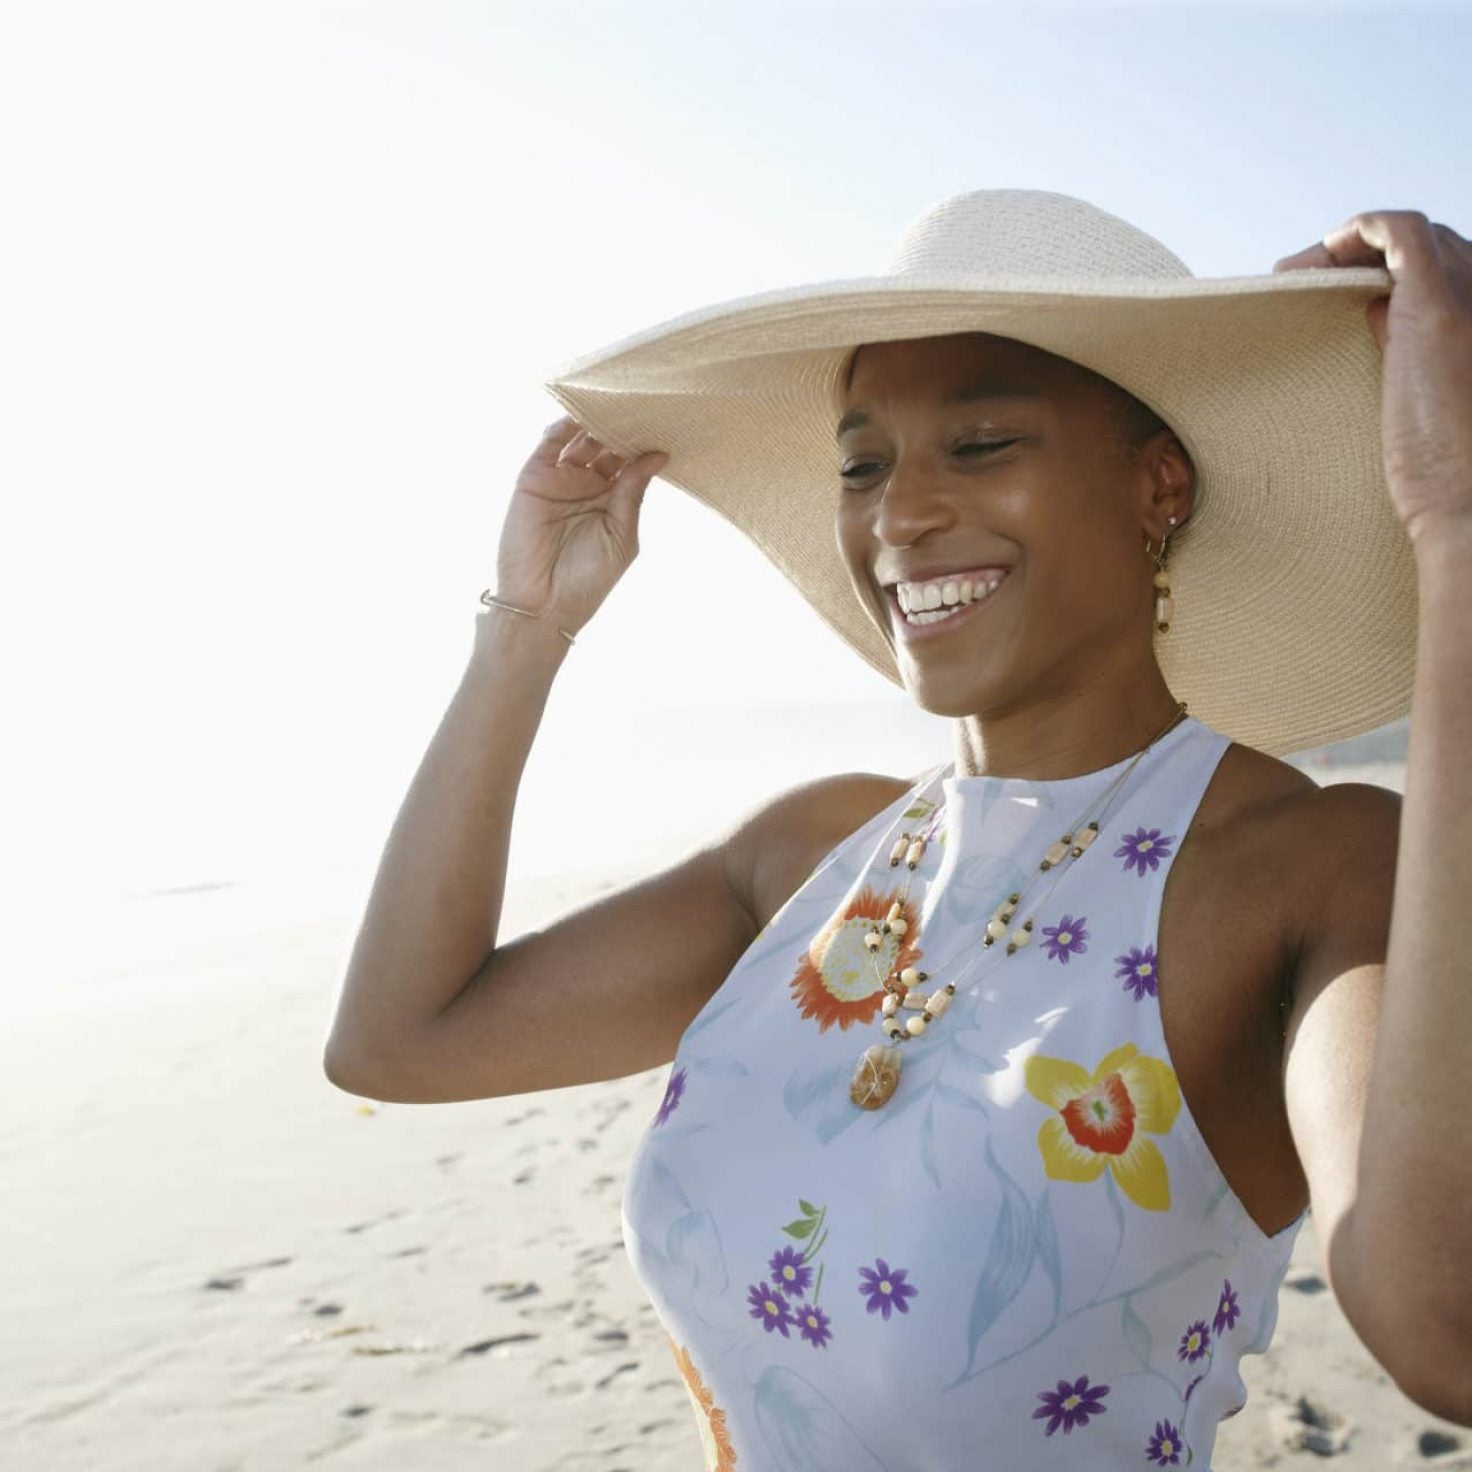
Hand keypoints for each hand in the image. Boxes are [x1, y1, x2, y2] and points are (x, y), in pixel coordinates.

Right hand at [494, 416, 667, 635]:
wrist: (544, 604)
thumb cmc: (588, 579)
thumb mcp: (622, 535)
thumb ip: (633, 493)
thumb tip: (657, 454)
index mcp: (612, 501)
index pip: (629, 461)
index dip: (644, 443)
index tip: (664, 420)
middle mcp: (586, 486)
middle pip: (606, 444)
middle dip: (622, 425)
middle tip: (643, 402)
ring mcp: (560, 480)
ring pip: (579, 438)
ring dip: (596, 419)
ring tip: (617, 401)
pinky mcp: (533, 477)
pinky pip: (549, 443)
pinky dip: (564, 424)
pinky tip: (583, 410)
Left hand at [1273, 210, 1471, 548]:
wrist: (1468, 504)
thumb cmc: (1448, 474)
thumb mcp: (1430, 403)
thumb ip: (1411, 356)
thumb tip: (1375, 320)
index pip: (1450, 271)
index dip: (1391, 274)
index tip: (1338, 297)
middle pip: (1431, 248)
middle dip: (1366, 257)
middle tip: (1307, 287)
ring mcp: (1469, 297)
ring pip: (1413, 236)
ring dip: (1349, 248)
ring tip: (1298, 277)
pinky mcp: (1433, 308)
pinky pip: (1399, 232)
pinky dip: (1358, 229)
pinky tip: (1314, 259)